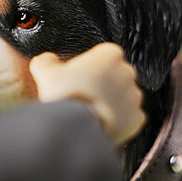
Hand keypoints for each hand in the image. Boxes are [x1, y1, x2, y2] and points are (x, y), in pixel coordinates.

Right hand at [30, 43, 145, 145]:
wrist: (78, 126)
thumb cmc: (65, 95)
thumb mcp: (46, 73)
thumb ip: (45, 61)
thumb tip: (45, 60)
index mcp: (109, 54)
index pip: (104, 55)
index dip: (91, 66)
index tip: (80, 76)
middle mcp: (127, 72)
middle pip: (115, 75)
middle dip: (103, 84)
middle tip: (84, 95)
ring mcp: (134, 96)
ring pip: (123, 96)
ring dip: (111, 102)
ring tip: (91, 112)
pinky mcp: (136, 118)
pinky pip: (129, 117)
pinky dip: (119, 121)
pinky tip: (103, 123)